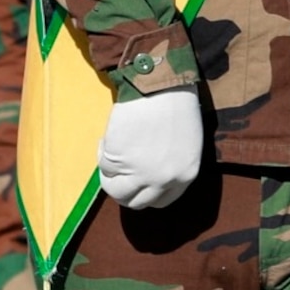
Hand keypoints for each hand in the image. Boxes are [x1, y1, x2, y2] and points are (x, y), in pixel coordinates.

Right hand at [95, 86, 202, 211]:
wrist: (161, 87)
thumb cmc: (177, 106)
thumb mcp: (187, 144)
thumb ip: (172, 165)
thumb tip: (150, 176)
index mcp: (186, 175)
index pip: (162, 201)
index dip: (147, 192)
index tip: (138, 182)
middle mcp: (164, 180)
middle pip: (136, 202)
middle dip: (125, 189)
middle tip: (119, 173)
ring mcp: (140, 172)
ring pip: (115, 191)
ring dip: (110, 177)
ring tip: (113, 155)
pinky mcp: (118, 160)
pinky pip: (103, 165)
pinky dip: (103, 152)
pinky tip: (111, 136)